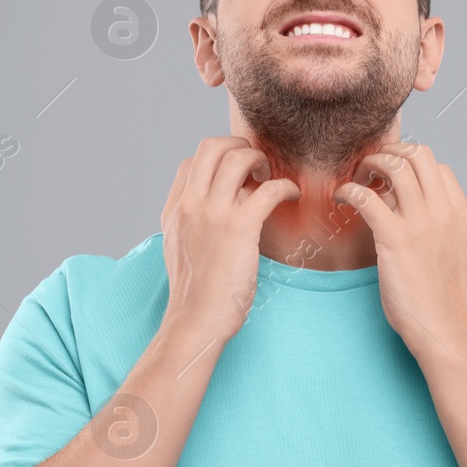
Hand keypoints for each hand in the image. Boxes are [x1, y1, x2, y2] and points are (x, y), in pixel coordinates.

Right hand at [160, 136, 300, 344]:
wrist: (196, 321)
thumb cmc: (195, 293)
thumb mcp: (180, 248)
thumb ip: (192, 222)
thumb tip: (221, 203)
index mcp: (175, 210)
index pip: (191, 162)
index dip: (217, 160)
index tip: (236, 175)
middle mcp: (190, 205)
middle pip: (211, 146)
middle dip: (238, 145)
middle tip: (255, 163)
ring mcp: (213, 214)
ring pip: (237, 158)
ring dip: (260, 160)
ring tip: (271, 177)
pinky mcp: (239, 228)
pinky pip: (268, 189)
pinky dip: (285, 186)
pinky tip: (291, 195)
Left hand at [332, 141, 466, 355]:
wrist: (443, 330)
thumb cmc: (441, 300)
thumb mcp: (452, 254)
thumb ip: (437, 227)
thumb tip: (402, 206)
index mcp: (461, 215)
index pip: (439, 167)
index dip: (412, 165)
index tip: (392, 178)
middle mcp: (445, 212)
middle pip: (419, 155)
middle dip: (391, 152)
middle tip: (371, 168)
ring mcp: (422, 223)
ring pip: (395, 166)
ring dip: (369, 164)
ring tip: (355, 178)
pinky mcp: (396, 239)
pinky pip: (367, 197)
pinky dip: (349, 191)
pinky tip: (340, 198)